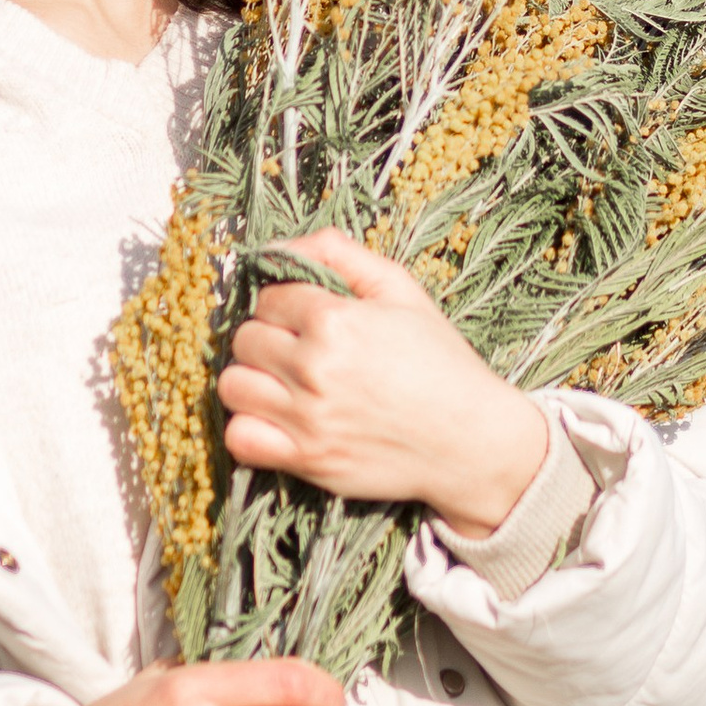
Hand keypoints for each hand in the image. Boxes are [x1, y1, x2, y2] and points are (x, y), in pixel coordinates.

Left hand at [217, 231, 549, 543]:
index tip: (305, 317)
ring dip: (252, 380)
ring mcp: (308, 417)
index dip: (284, 303)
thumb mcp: (402, 290)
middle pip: (245, 339)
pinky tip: (276, 420)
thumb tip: (281, 246)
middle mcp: (314, 367)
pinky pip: (240, 439)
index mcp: (334, 319)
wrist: (472, 439)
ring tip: (282, 382)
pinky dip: (249, 428)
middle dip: (266, 338)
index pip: (267, 297)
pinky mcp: (308, 459)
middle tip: (296, 349)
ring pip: (234, 385)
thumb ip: (340, 254)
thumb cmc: (440, 361)